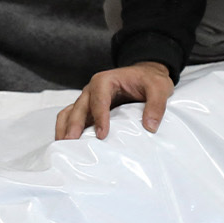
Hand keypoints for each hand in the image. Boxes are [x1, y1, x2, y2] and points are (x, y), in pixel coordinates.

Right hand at [55, 61, 171, 139]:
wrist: (145, 75)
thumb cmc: (150, 80)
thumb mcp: (159, 87)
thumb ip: (156, 105)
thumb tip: (149, 126)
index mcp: (106, 80)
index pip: (99, 98)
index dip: (99, 117)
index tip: (101, 135)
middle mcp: (92, 90)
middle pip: (79, 107)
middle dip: (74, 125)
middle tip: (71, 143)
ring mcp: (88, 100)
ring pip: (70, 112)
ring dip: (65, 128)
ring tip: (64, 147)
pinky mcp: (88, 110)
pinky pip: (72, 118)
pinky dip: (66, 129)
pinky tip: (68, 145)